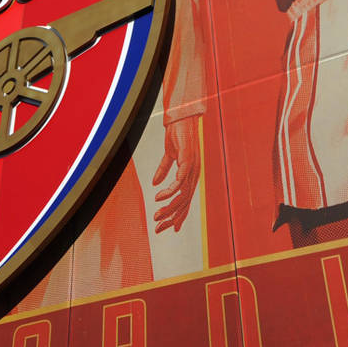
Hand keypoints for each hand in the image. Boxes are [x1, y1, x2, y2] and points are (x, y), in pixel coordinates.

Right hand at [152, 117, 200, 232]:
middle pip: (184, 203)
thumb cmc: (178, 135)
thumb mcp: (169, 155)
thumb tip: (154, 183)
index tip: (166, 228)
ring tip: (156, 215)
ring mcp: (192, 169)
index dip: (176, 216)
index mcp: (190, 176)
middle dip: (171, 218)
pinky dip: (170, 190)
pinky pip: (180, 179)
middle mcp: (193, 175)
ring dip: (169, 207)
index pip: (184, 202)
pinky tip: (159, 196)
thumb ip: (163, 170)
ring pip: (182, 195)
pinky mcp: (188, 160)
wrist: (183, 118)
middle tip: (158, 228)